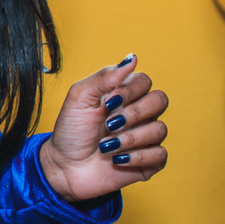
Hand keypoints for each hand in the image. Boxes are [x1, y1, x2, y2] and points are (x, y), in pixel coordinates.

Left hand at [39, 54, 168, 202]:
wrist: (64, 166)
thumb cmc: (70, 130)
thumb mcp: (80, 98)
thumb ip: (105, 77)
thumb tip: (132, 58)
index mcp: (123, 95)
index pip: (144, 81)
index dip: (130, 91)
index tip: (107, 103)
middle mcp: (139, 113)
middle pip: (160, 100)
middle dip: (133, 113)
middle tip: (109, 124)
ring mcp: (145, 137)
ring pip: (160, 129)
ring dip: (129, 138)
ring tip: (106, 146)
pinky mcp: (149, 161)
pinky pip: (160, 154)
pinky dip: (137, 157)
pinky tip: (117, 159)